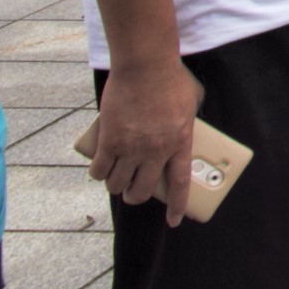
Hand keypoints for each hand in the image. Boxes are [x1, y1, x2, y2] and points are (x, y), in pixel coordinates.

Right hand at [88, 60, 202, 224]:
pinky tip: (99, 170)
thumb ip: (185, 126)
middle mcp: (155, 151)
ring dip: (115, 185)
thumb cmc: (171, 80)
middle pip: (142, 190)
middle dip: (136, 196)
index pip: (180, 183)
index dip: (178, 205)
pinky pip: (99, 171)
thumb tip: (181, 137)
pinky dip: (98, 174)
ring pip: (117, 184)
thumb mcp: (190, 105)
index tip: (174, 221)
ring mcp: (131, 148)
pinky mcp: (109, 141)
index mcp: (179, 142)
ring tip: (116, 178)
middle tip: (133, 190)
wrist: (145, 66)